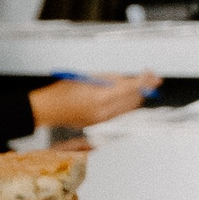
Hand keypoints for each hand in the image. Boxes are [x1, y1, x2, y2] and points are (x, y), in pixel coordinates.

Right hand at [29, 72, 157, 128]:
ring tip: (132, 86)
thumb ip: (109, 78)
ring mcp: (102, 120)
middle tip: (146, 78)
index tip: (153, 75)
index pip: (132, 88)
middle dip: (143, 88)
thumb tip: (126, 79)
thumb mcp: (86, 77)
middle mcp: (104, 112)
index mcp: (100, 97)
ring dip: (134, 97)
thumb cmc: (60, 91)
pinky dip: (123, 104)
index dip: (146, 80)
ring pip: (129, 108)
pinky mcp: (99, 124)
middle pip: (134, 100)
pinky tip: (120, 96)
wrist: (45, 110)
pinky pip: (119, 113)